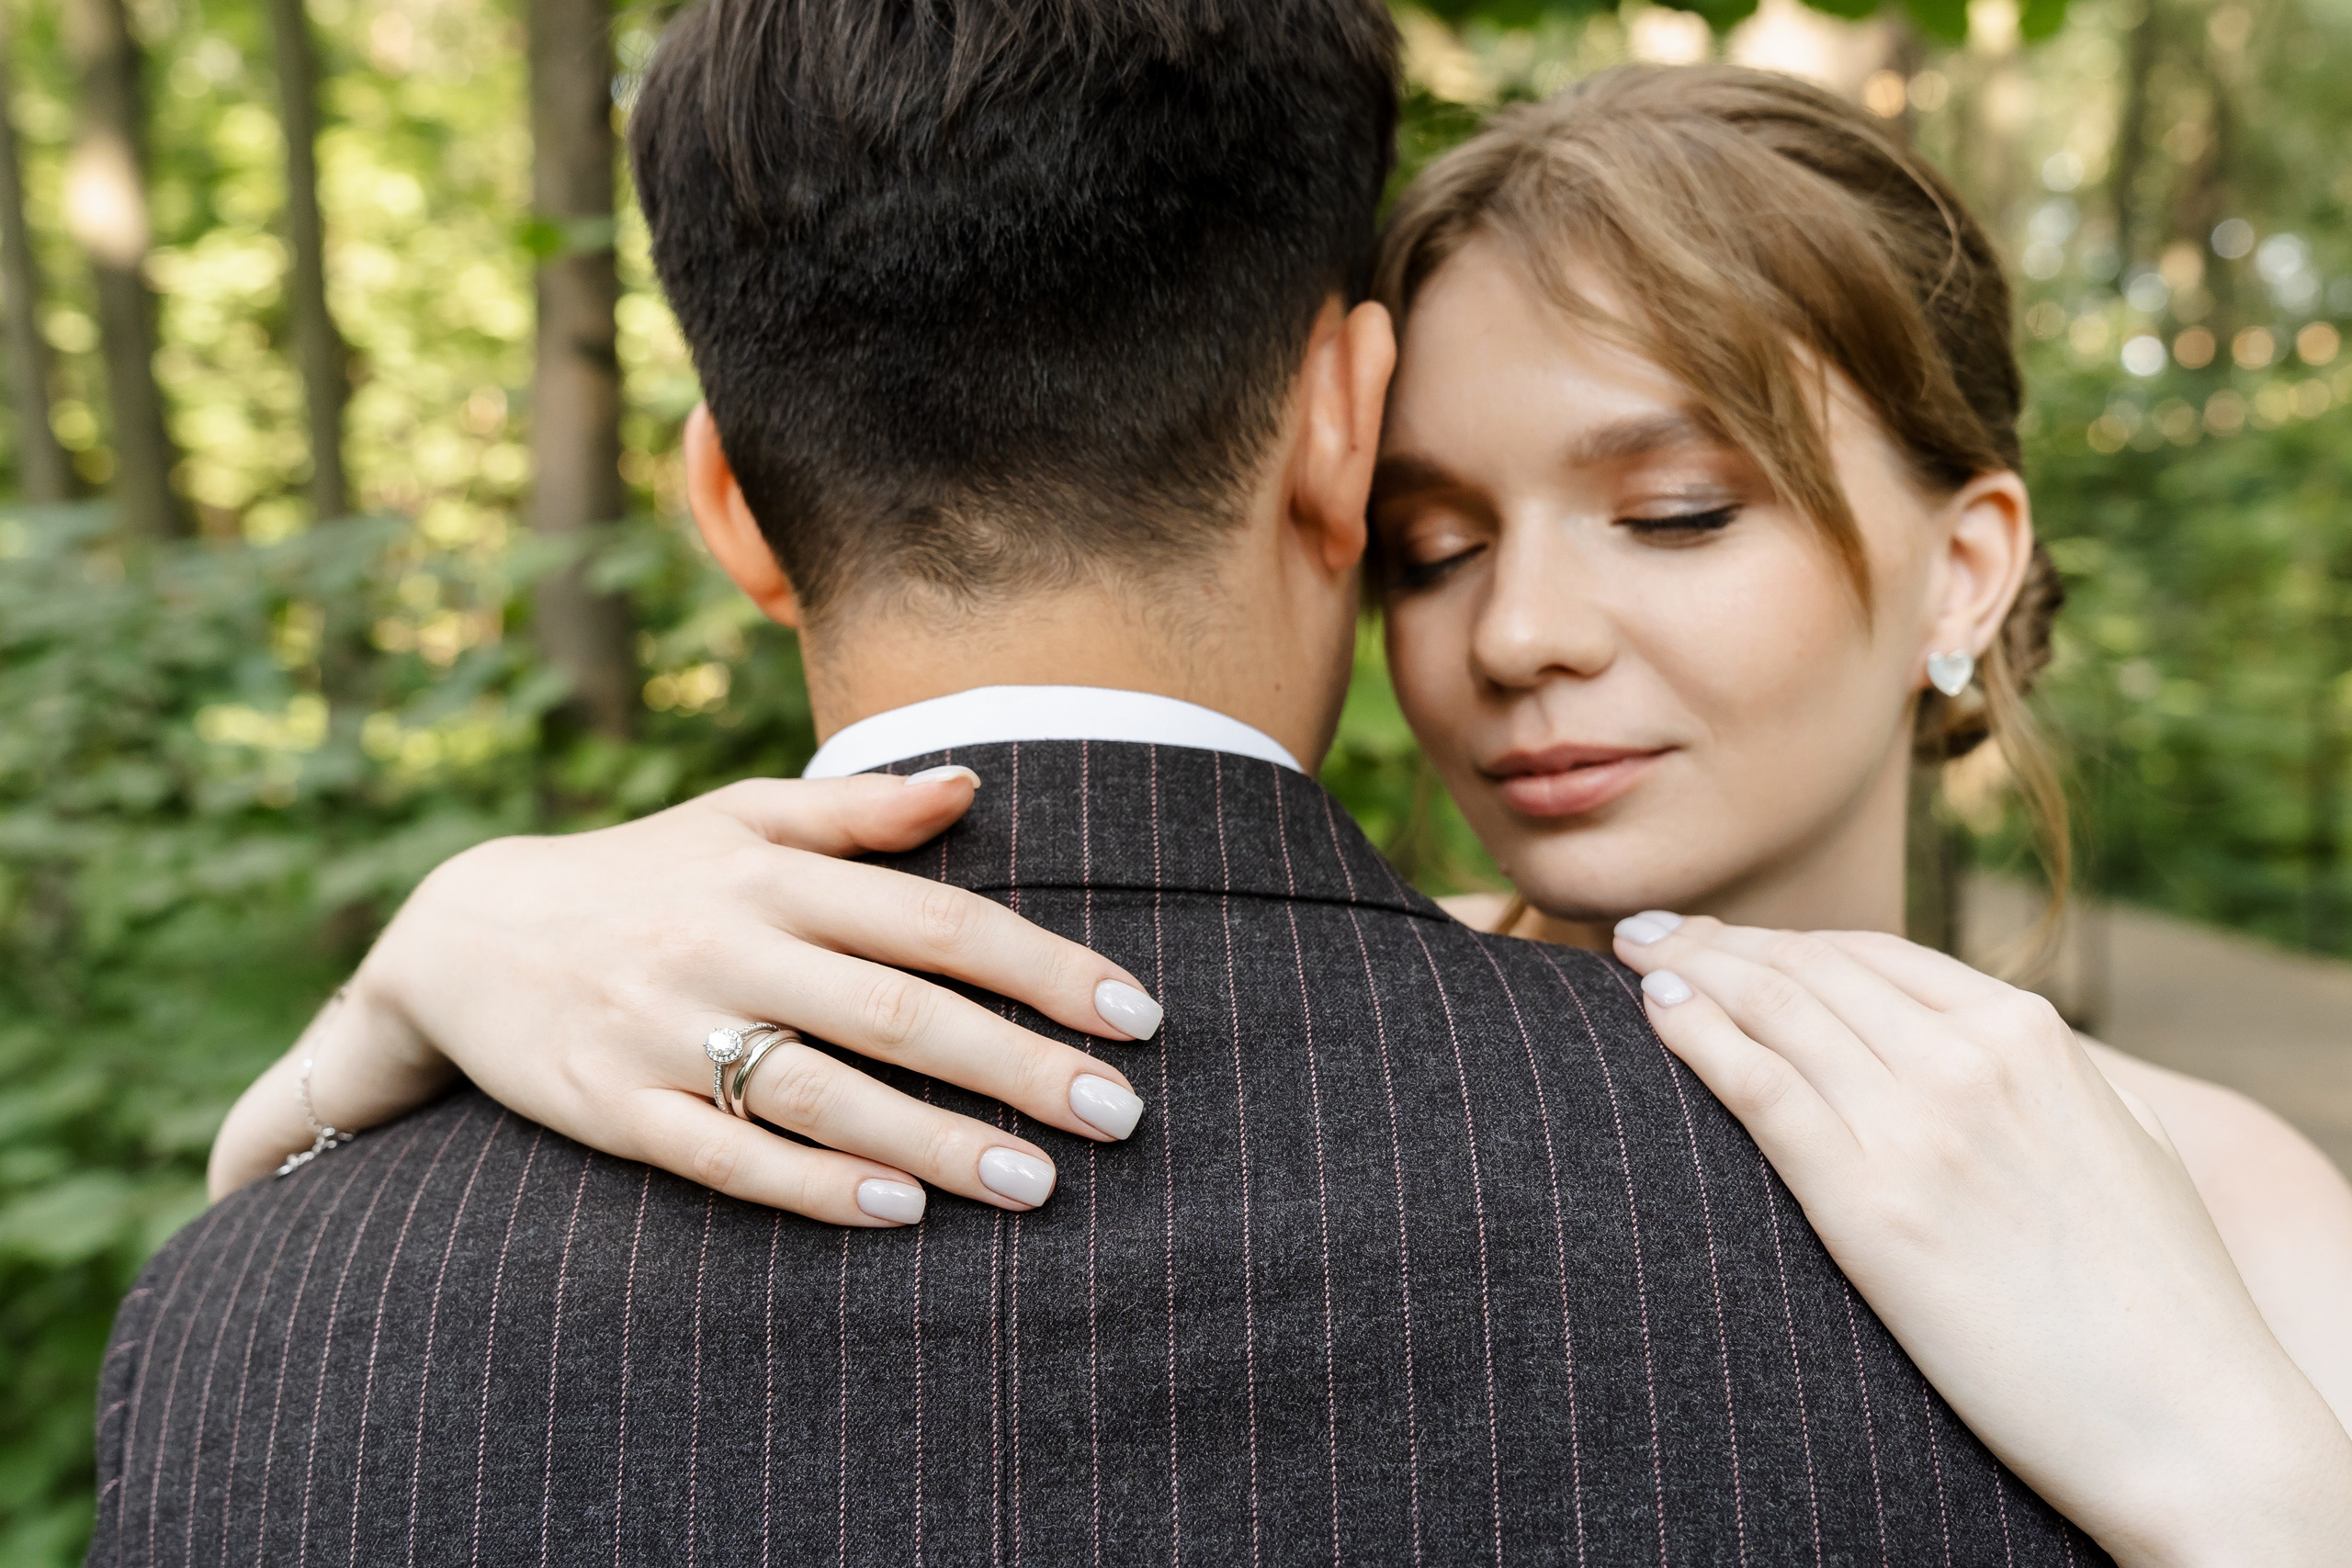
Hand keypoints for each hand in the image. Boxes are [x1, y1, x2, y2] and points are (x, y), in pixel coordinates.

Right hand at [209, 767, 1159, 1226]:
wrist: (460, 935)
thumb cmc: (639, 874)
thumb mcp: (737, 818)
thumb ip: (857, 812)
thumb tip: (972, 785)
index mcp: (774, 875)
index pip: (937, 921)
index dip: (1042, 968)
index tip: (1134, 1015)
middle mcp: (729, 946)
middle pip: (898, 1011)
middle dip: (1018, 1066)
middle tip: (1119, 1117)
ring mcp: (668, 1031)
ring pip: (823, 1092)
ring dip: (936, 1142)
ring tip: (1037, 1186)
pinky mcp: (614, 1108)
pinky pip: (724, 1156)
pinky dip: (812, 1183)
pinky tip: (896, 1213)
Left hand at [1611, 914, 2351, 1567]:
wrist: (2192, 1423)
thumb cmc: (2165, 1300)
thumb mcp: (2123, 1140)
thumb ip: (2048, 1077)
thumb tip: (1994, 1041)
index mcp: (2030, 1035)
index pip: (1870, 956)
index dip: (1783, 939)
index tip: (1725, 937)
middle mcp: (1968, 1059)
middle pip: (1807, 970)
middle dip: (1719, 942)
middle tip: (1652, 932)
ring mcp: (1916, 1126)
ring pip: (1772, 1011)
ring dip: (1692, 971)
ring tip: (1636, 959)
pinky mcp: (1869, 1205)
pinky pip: (1757, 1086)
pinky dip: (1694, 1033)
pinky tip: (1655, 1012)